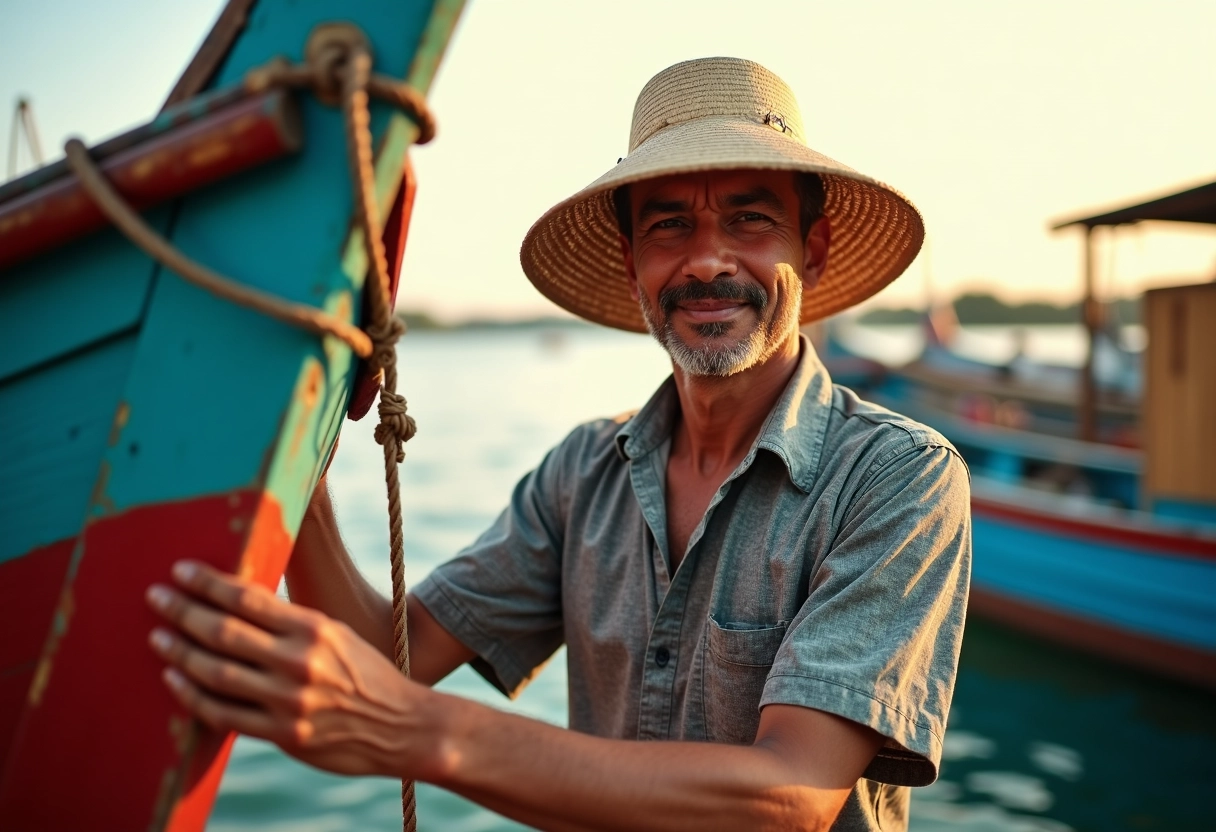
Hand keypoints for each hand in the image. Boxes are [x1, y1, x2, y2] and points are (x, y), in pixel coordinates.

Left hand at [146, 560, 436, 777]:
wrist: (402, 726)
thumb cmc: (366, 675)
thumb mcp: (337, 636)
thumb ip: (292, 625)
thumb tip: (240, 605)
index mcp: (314, 629)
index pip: (249, 598)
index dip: (209, 583)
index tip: (181, 571)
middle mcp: (299, 662)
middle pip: (224, 632)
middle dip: (183, 611)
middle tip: (156, 597)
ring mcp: (289, 701)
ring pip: (217, 673)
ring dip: (180, 653)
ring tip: (158, 636)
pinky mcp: (283, 735)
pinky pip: (224, 714)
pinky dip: (193, 696)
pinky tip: (175, 681)